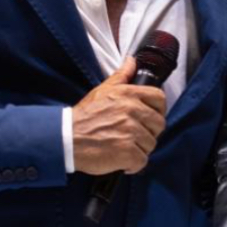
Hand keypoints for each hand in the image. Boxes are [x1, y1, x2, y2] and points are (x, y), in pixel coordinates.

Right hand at [72, 56, 166, 175]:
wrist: (67, 138)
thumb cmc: (85, 115)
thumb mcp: (103, 90)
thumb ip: (121, 75)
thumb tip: (132, 61)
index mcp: (129, 94)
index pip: (159, 98)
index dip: (158, 109)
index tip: (150, 117)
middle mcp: (132, 110)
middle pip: (159, 124)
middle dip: (149, 132)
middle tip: (134, 136)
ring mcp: (130, 131)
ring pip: (151, 144)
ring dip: (139, 149)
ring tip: (123, 147)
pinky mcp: (127, 152)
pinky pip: (142, 161)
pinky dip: (133, 165)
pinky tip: (122, 161)